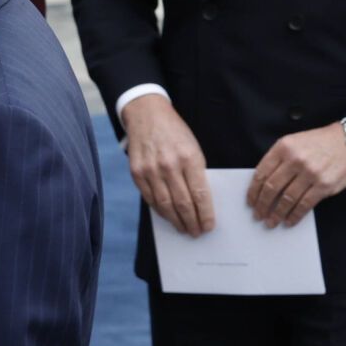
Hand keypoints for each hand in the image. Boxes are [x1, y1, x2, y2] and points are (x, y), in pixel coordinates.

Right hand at [122, 95, 213, 236]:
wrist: (147, 114)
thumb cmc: (175, 132)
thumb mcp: (193, 147)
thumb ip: (196, 172)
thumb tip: (200, 201)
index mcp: (189, 158)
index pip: (200, 194)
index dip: (205, 214)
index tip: (209, 226)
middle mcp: (169, 165)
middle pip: (183, 203)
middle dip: (192, 221)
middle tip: (197, 232)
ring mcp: (150, 170)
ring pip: (165, 204)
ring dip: (176, 220)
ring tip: (183, 228)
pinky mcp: (136, 172)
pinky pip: (149, 198)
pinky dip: (159, 210)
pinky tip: (167, 215)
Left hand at [247, 124, 345, 226]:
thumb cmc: (320, 143)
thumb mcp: (294, 141)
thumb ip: (279, 159)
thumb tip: (263, 183)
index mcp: (284, 148)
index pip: (261, 173)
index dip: (253, 191)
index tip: (250, 202)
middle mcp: (295, 160)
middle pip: (271, 188)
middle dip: (262, 205)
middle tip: (258, 215)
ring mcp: (310, 173)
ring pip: (287, 199)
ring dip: (277, 213)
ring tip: (271, 222)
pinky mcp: (324, 185)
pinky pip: (305, 205)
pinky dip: (294, 215)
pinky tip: (289, 221)